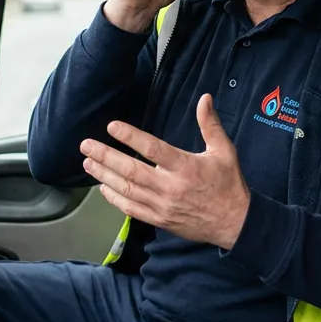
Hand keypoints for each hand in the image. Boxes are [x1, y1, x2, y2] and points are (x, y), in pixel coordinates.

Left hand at [81, 94, 249, 248]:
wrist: (235, 223)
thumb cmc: (229, 184)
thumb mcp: (224, 151)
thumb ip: (210, 124)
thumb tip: (205, 98)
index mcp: (186, 167)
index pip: (152, 149)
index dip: (130, 137)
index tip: (112, 126)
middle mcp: (170, 187)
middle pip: (131, 170)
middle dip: (105, 156)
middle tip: (86, 145)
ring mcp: (162, 206)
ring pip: (126, 190)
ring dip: (104, 175)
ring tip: (88, 163)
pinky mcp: (159, 220)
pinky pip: (131, 209)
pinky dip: (115, 198)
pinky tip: (103, 188)